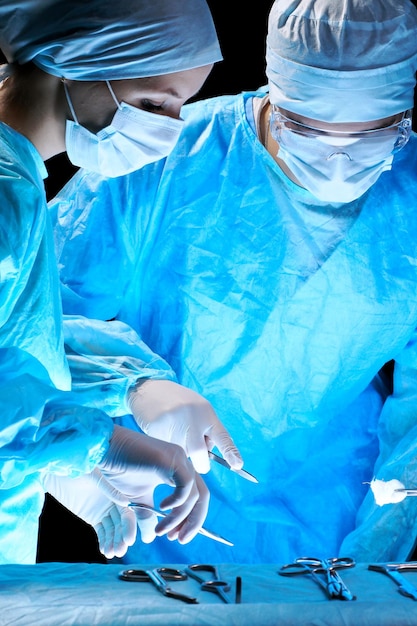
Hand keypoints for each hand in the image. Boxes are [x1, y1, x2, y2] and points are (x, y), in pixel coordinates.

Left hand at [42, 469, 136, 558]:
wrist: (61, 468)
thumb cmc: (80, 466)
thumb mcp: (95, 475)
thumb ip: (109, 488)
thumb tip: (126, 502)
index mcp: (120, 490)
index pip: (128, 511)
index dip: (130, 526)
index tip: (129, 540)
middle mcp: (115, 501)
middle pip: (122, 523)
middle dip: (122, 537)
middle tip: (120, 550)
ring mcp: (103, 509)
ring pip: (112, 529)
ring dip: (113, 542)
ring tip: (111, 553)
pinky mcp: (92, 516)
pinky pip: (101, 531)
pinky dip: (104, 541)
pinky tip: (105, 550)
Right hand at [97, 424, 209, 543]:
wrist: (105, 449)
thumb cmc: (119, 469)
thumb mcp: (136, 498)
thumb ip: (147, 515)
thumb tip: (150, 538)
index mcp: (177, 471)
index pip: (196, 498)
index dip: (191, 520)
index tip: (175, 537)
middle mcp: (182, 463)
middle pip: (202, 497)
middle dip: (193, 522)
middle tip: (178, 539)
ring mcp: (179, 459)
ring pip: (194, 495)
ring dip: (179, 518)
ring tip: (161, 530)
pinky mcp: (171, 458)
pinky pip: (185, 484)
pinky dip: (177, 501)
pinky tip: (161, 508)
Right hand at [128, 379, 242, 472]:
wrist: (149, 388)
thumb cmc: (178, 402)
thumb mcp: (198, 409)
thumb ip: (206, 429)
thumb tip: (206, 456)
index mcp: (206, 413)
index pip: (222, 436)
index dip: (231, 452)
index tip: (237, 465)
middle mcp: (192, 418)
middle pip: (200, 454)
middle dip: (200, 463)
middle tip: (197, 460)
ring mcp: (174, 425)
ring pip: (182, 455)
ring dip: (182, 452)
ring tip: (175, 434)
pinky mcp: (157, 432)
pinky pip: (166, 452)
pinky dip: (167, 449)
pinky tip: (164, 432)